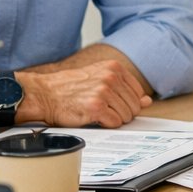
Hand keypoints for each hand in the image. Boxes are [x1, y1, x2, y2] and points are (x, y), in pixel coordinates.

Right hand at [17, 60, 150, 127]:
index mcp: (114, 67)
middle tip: (102, 109)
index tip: (113, 104)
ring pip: (126, 116)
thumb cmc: (71, 89)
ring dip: (113, 119)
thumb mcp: (100, 80)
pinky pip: (115, 123)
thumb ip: (126, 90)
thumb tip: (147, 101)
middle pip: (134, 106)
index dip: (127, 103)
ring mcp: (104, 91)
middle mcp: (110, 77)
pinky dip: (106, 124)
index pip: (138, 93)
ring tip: (96, 112)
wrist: (45, 94)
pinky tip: (93, 117)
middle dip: (121, 113)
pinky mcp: (96, 107)